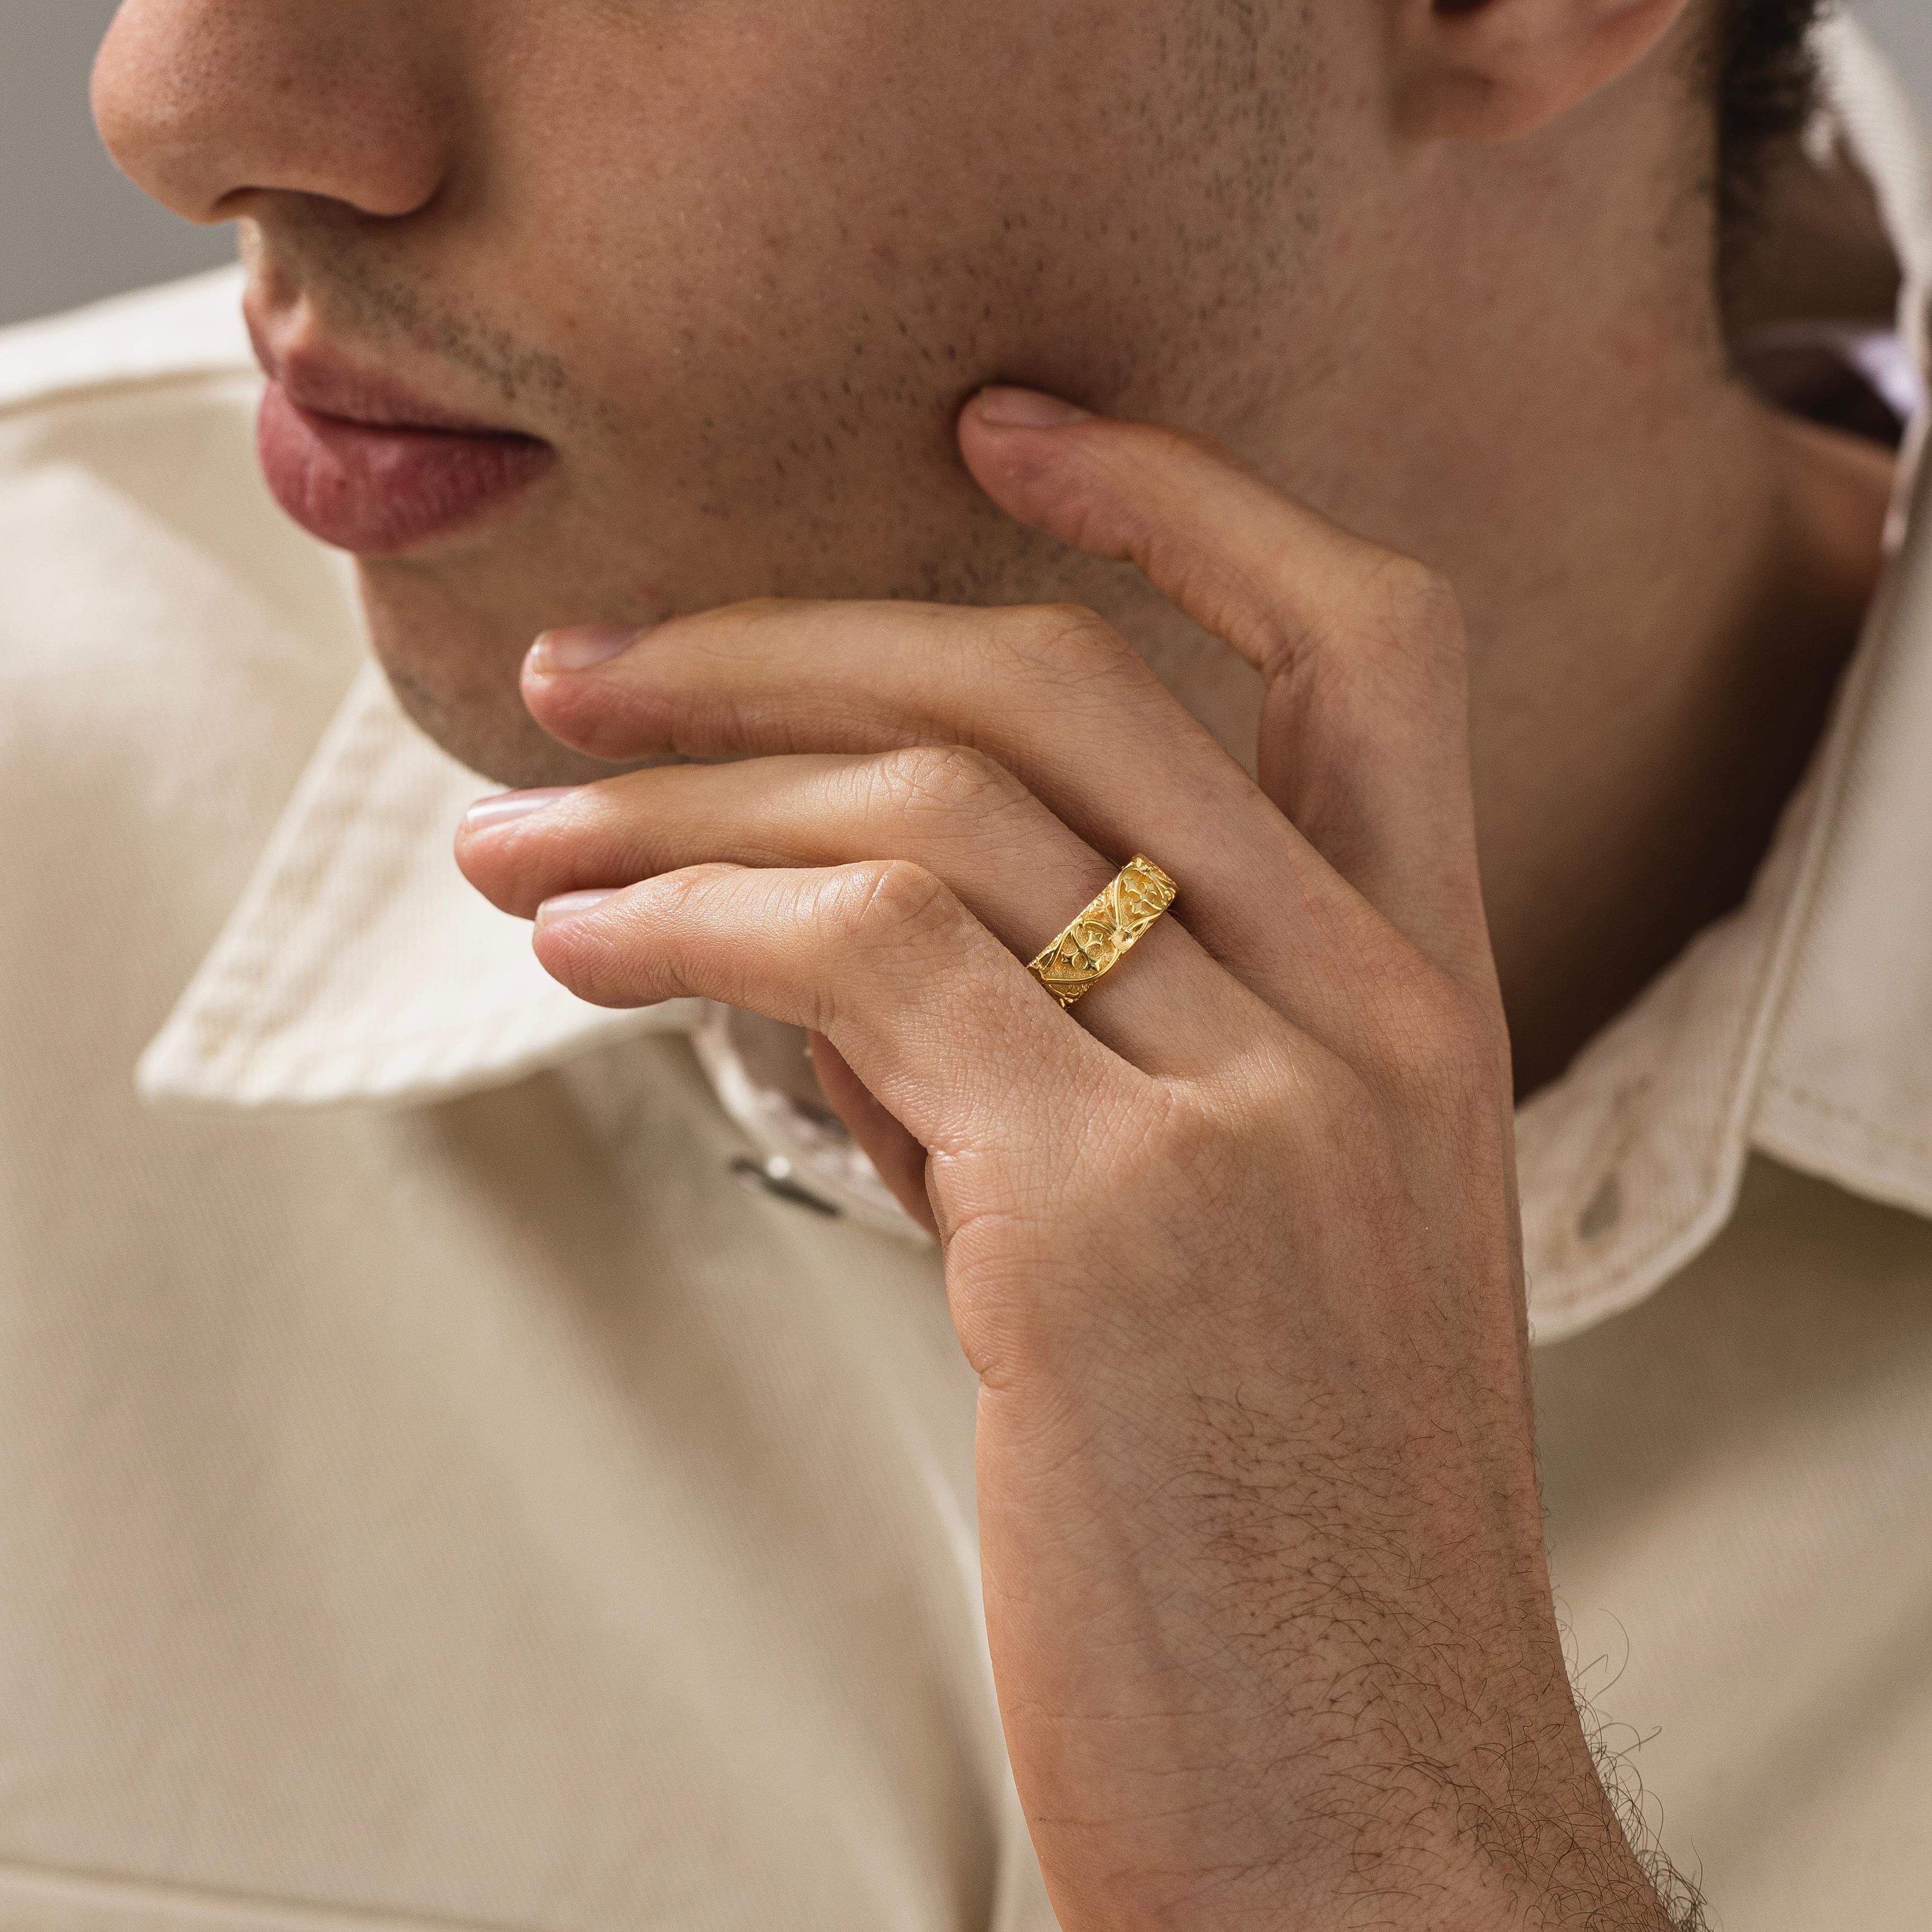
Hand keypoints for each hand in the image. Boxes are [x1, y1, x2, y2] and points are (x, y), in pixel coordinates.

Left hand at [455, 390, 1673, 1930]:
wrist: (1363, 1823)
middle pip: (1067, 686)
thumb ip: (1049, 1059)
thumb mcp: (1220, 1245)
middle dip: (800, 641)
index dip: (1184, 500)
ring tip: (528, 840)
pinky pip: (863, 960)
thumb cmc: (1275, 1536)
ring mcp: (1257, 1106)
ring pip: (937, 809)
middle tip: (603, 670)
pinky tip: (587, 948)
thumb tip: (821, 926)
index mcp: (1438, 1006)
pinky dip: (690, 922)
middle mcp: (1373, 1019)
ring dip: (689, 799)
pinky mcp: (1111, 1222)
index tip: (1001, 436)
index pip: (1364, 646)